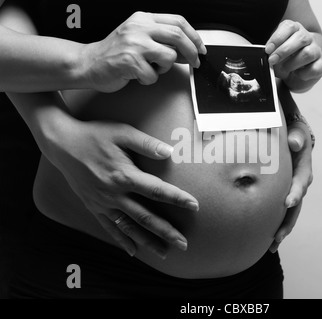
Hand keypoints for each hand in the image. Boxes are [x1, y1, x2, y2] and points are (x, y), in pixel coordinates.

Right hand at [45, 117, 199, 258]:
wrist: (62, 143)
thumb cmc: (95, 135)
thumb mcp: (122, 133)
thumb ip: (146, 143)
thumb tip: (169, 152)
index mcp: (124, 175)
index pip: (157, 190)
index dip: (177, 198)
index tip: (194, 206)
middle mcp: (114, 194)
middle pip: (145, 217)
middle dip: (166, 231)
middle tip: (183, 244)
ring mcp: (103, 203)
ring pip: (129, 227)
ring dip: (147, 241)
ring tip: (164, 253)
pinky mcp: (93, 206)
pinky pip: (109, 227)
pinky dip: (121, 240)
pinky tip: (133, 251)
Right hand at [79, 12, 206, 92]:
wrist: (88, 63)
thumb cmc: (114, 54)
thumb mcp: (139, 39)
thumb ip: (162, 42)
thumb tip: (189, 52)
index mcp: (143, 19)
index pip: (178, 21)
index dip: (194, 36)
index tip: (201, 49)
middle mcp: (139, 27)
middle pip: (178, 36)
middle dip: (192, 52)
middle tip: (195, 63)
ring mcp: (134, 43)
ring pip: (169, 56)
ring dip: (165, 68)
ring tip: (152, 69)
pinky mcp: (130, 61)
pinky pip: (154, 75)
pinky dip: (149, 80)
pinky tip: (138, 76)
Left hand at [265, 20, 321, 90]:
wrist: (298, 72)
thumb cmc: (285, 59)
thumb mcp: (275, 53)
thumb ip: (272, 52)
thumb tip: (268, 57)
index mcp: (295, 30)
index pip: (289, 27)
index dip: (278, 38)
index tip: (268, 49)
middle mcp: (307, 38)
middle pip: (300, 38)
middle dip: (283, 51)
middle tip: (272, 60)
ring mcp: (316, 50)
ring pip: (308, 53)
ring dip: (292, 63)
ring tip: (284, 70)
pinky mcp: (321, 64)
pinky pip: (315, 68)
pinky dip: (303, 73)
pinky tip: (297, 74)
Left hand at [269, 121, 312, 252]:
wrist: (292, 139)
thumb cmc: (293, 135)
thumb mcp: (297, 132)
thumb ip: (296, 136)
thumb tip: (294, 143)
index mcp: (303, 170)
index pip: (300, 182)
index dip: (295, 192)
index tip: (288, 202)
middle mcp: (300, 185)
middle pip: (296, 206)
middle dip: (288, 221)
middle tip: (278, 235)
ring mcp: (292, 192)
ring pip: (289, 214)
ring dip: (282, 229)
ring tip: (272, 245)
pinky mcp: (283, 196)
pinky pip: (281, 213)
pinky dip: (276, 226)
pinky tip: (267, 241)